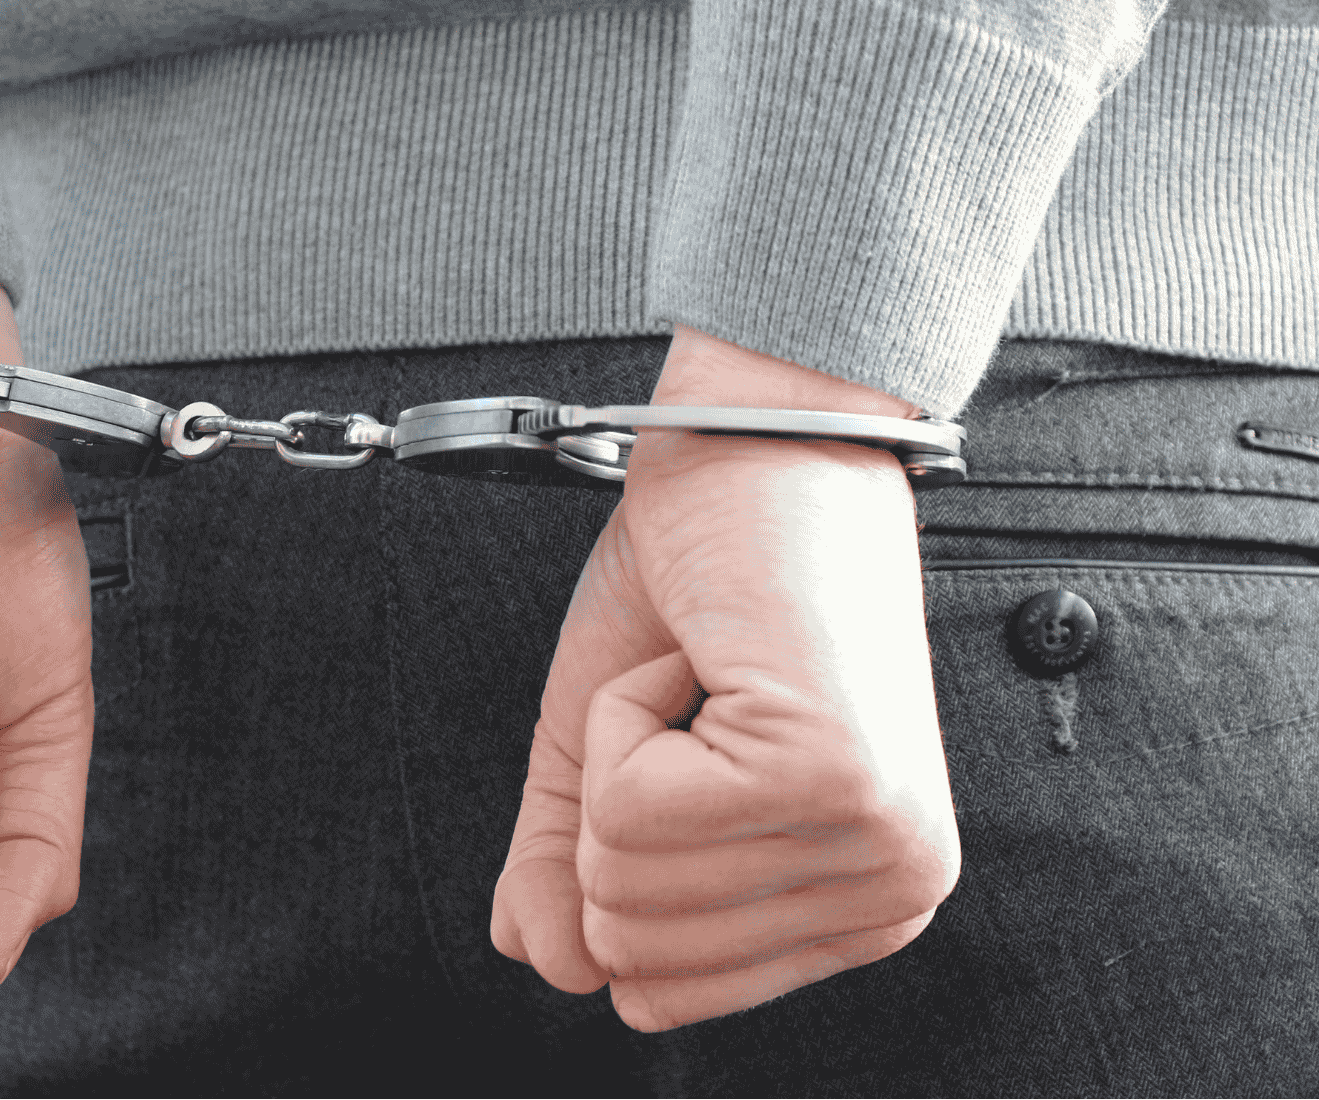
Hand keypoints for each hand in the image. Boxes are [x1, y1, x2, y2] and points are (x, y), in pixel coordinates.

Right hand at [490, 326, 960, 1030]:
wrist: (761, 439)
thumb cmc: (712, 575)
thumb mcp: (614, 749)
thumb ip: (571, 865)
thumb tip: (542, 958)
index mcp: (856, 903)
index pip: (654, 991)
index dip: (615, 848)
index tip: (683, 740)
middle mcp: (890, 892)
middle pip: (629, 951)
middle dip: (612, 799)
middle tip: (693, 700)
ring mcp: (873, 843)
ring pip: (623, 884)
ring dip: (621, 748)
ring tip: (705, 675)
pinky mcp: (832, 779)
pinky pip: (633, 809)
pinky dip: (626, 709)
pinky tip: (707, 658)